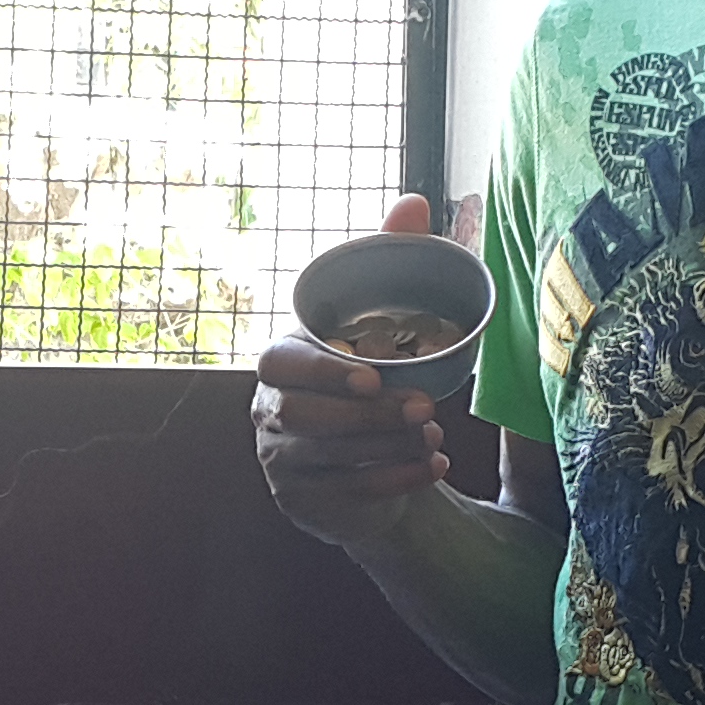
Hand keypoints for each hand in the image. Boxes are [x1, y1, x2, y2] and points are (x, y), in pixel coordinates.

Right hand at [254, 195, 478, 548]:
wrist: (364, 451)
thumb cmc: (368, 373)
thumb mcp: (378, 316)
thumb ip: (390, 258)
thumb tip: (415, 202)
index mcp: (280, 362)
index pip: (280, 366)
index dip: (321, 373)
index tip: (373, 377)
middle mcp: (269, 413)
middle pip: (307, 418)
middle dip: (369, 417)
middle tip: (425, 409)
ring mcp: (281, 461)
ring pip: (329, 458)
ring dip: (387, 448)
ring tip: (434, 435)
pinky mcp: (304, 501)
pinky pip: (348, 495)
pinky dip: (397, 482)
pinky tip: (435, 467)